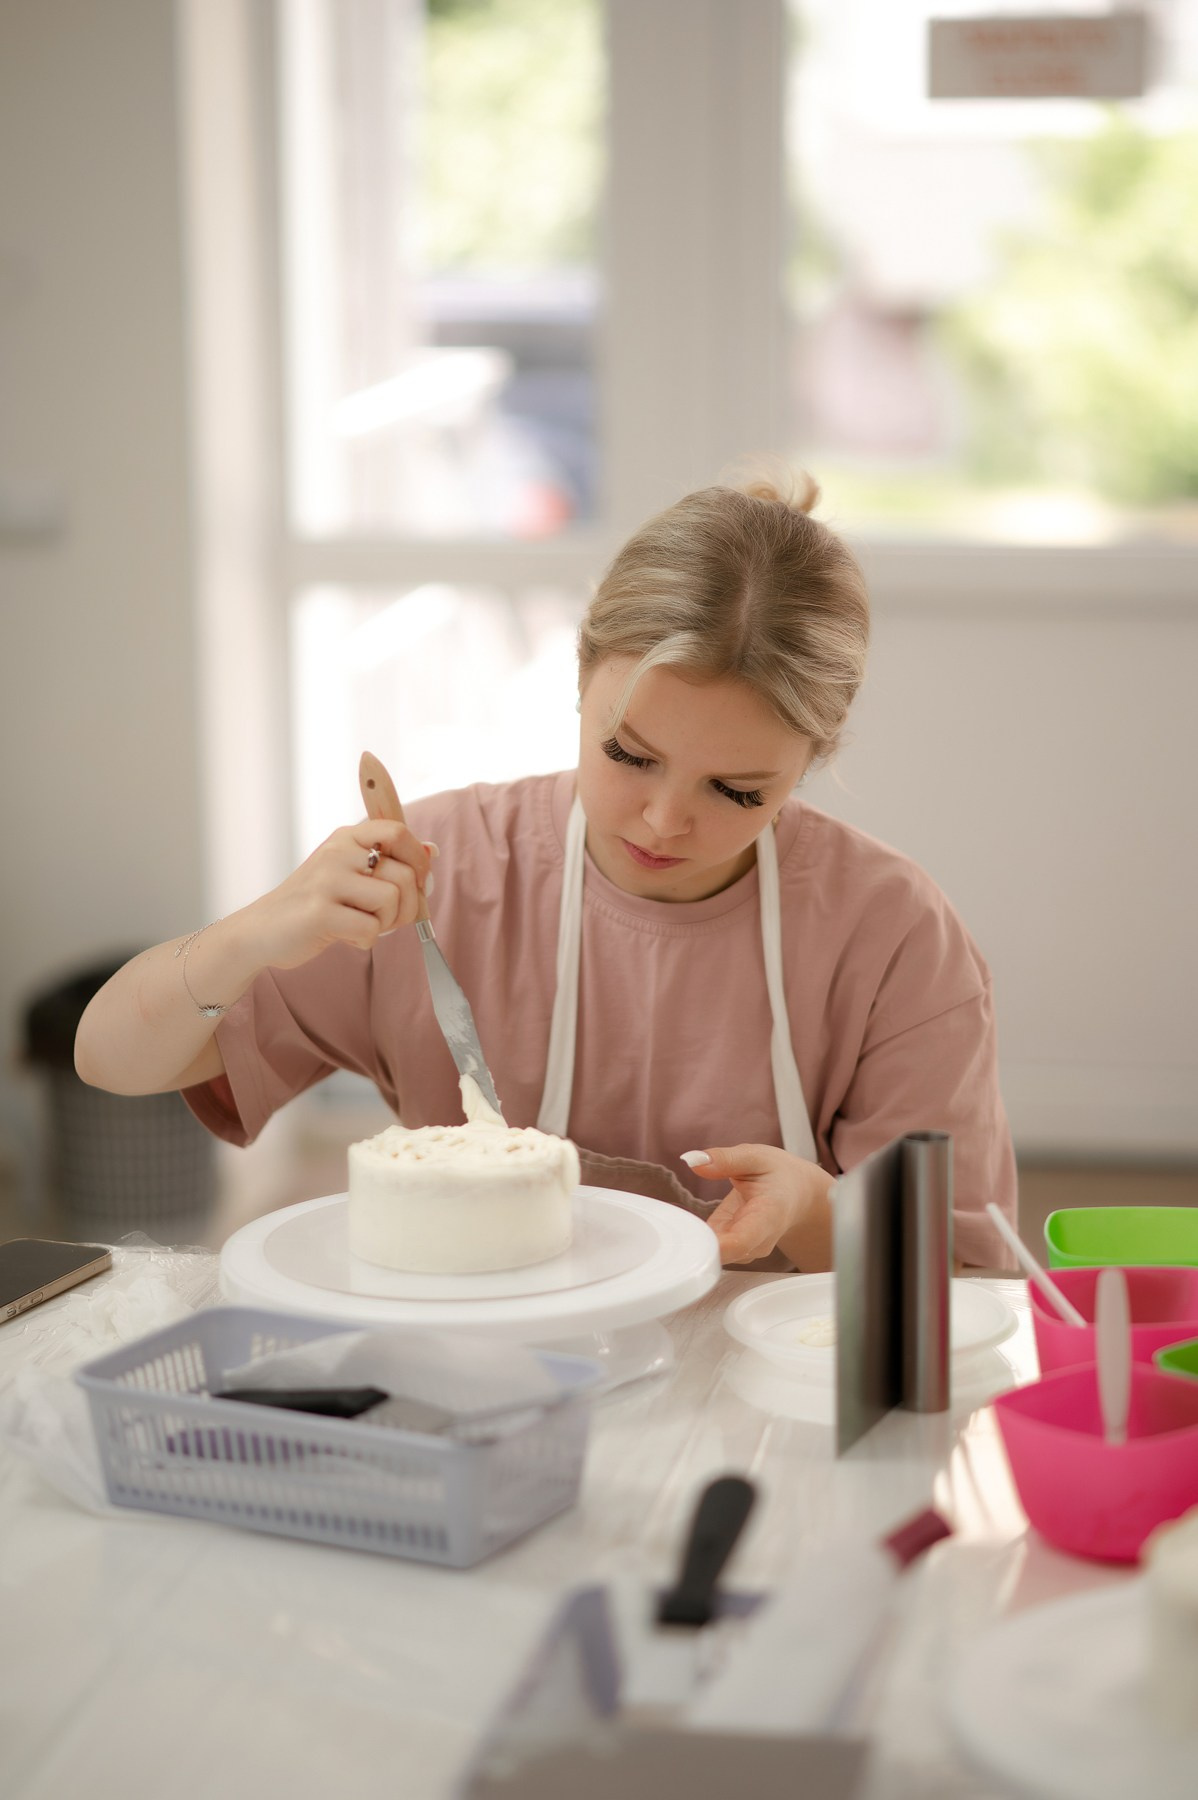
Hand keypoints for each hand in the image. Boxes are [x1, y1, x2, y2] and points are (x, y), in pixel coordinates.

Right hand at [242, 817, 434, 970]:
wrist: (261, 931)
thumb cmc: (313, 904)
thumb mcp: (348, 874)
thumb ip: (387, 861)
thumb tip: (431, 850)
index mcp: (346, 838)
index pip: (398, 830)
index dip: (418, 859)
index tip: (416, 881)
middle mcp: (336, 852)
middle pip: (404, 873)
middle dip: (407, 905)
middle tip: (387, 918)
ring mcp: (326, 880)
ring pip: (391, 899)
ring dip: (387, 923)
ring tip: (364, 926)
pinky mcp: (319, 912)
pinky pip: (371, 928)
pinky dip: (366, 941)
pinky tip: (346, 937)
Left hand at [683, 1143, 834, 1267]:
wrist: (798, 1195)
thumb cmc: (780, 1176)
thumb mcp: (755, 1157)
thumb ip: (724, 1159)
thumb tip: (694, 1161)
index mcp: (767, 1217)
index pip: (740, 1242)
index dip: (714, 1246)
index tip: (689, 1238)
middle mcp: (758, 1241)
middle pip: (723, 1255)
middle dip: (694, 1244)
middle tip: (672, 1225)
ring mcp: (746, 1249)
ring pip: (714, 1256)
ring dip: (692, 1242)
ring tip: (678, 1220)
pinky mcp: (733, 1250)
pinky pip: (710, 1250)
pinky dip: (695, 1239)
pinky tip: (686, 1225)